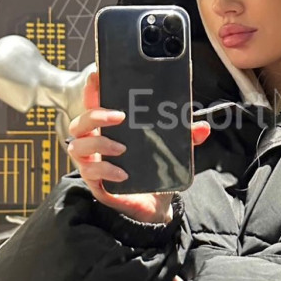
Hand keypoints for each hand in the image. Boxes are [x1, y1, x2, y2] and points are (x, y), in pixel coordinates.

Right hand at [67, 70, 210, 223]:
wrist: (153, 204)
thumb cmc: (153, 170)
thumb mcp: (172, 149)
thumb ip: (186, 136)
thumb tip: (203, 127)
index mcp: (110, 127)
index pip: (94, 102)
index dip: (91, 88)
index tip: (97, 75)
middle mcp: (96, 141)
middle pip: (80, 122)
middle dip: (96, 114)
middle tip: (119, 115)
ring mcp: (92, 161)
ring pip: (78, 145)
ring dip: (100, 143)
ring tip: (122, 148)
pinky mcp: (95, 181)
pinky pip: (91, 171)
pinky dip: (106, 169)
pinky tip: (123, 173)